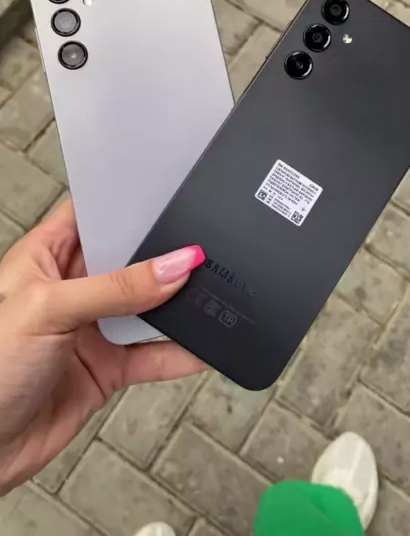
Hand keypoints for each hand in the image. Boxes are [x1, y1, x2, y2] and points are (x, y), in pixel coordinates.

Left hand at [0, 198, 205, 494]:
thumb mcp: (49, 310)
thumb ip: (115, 288)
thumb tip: (174, 264)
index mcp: (46, 256)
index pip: (93, 213)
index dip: (126, 201)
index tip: (167, 192)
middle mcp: (72, 288)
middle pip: (129, 258)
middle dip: (162, 252)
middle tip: (201, 245)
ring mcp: (92, 328)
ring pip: (147, 306)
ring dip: (177, 303)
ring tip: (212, 289)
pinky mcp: (107, 367)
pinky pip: (153, 355)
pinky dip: (181, 353)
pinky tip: (205, 345)